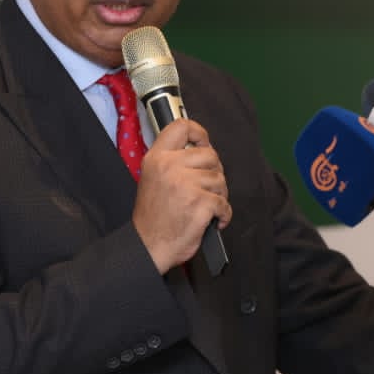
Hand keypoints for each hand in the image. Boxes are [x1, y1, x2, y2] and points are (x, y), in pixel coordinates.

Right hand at [133, 119, 230, 273]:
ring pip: (219, 179)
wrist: (148, 246)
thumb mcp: (153, 178)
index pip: (182, 127)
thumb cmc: (153, 218)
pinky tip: (212, 219)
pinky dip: (223, 214)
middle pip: (210, 154)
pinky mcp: (200, 203)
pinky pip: (224, 202)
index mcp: (156, 158)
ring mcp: (185, 184)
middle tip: (206, 188)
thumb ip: (171, 161)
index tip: (204, 143)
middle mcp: (169, 167)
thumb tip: (199, 149)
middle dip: (213, 172)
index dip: (199, 132)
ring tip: (205, 206)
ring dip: (218, 195)